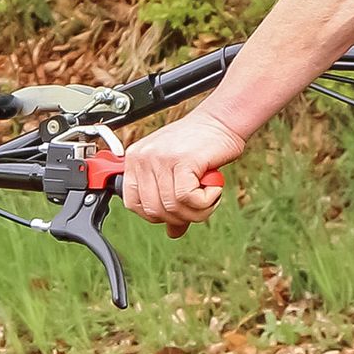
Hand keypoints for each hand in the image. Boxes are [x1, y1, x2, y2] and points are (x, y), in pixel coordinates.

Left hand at [120, 107, 244, 237]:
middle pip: (153, 210)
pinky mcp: (181, 160)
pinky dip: (205, 201)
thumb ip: (171, 201)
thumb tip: (173, 232)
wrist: (220, 121)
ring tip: (209, 198)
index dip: (155, 215)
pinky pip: (187, 198)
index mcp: (135, 161)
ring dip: (197, 211)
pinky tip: (213, 190)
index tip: (175, 212)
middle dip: (180, 217)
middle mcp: (143, 159)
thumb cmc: (199, 145)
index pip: (133, 204)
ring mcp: (160, 158)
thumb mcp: (177, 173)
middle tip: (199, 207)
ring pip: (171, 207)